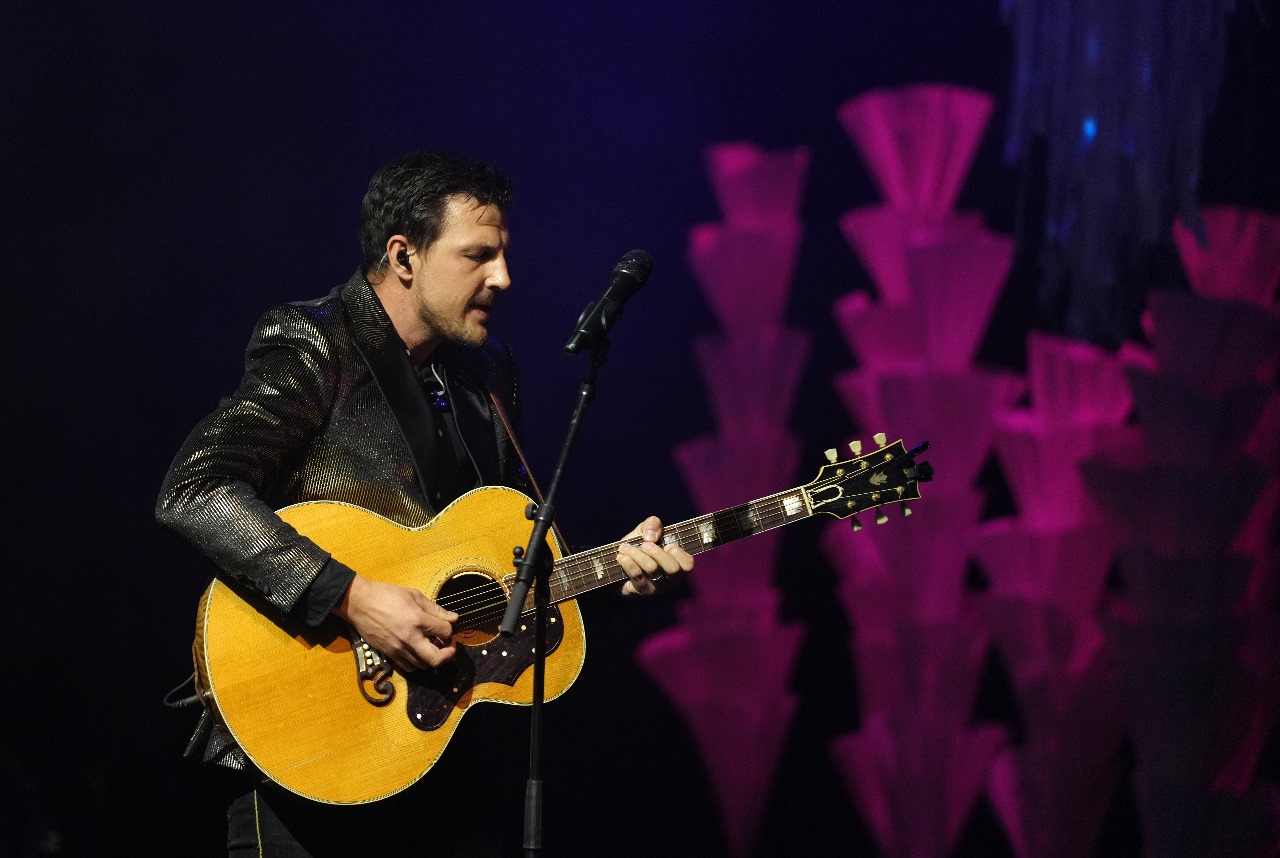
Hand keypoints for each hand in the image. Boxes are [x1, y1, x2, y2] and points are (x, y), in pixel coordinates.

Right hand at [332, 575, 457, 671]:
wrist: (360, 603)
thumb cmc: (387, 595)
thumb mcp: (414, 595)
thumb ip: (435, 609)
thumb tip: (453, 618)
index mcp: (418, 620)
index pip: (445, 632)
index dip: (450, 630)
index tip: (447, 627)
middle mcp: (410, 638)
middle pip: (437, 659)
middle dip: (448, 653)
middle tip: (448, 645)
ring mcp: (398, 649)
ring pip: (423, 666)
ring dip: (432, 658)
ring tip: (431, 646)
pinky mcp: (389, 654)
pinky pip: (408, 667)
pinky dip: (417, 662)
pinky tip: (417, 651)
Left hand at [616, 516, 693, 595]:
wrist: (616, 568)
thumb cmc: (636, 549)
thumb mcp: (644, 532)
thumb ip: (652, 525)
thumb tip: (651, 536)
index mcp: (678, 565)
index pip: (688, 564)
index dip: (678, 552)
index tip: (666, 545)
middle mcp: (671, 580)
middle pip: (673, 568)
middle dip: (656, 551)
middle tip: (644, 545)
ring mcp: (657, 588)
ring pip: (653, 568)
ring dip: (636, 553)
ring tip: (625, 548)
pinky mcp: (642, 591)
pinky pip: (637, 574)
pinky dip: (627, 561)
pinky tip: (621, 556)